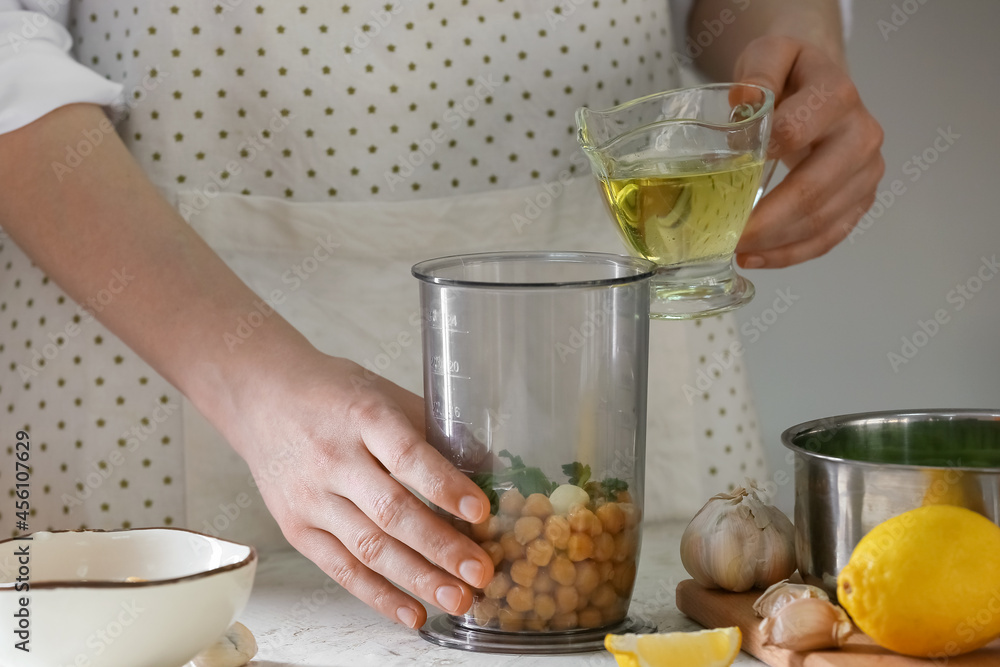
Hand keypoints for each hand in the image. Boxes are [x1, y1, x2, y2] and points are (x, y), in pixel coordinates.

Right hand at [223, 346, 494, 628]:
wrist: (261, 397)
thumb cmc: (334, 394)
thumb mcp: (385, 394)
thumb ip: (432, 430)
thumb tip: (489, 467)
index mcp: (363, 416)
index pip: (407, 455)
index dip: (445, 485)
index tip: (481, 511)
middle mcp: (334, 458)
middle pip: (391, 511)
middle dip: (441, 546)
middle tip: (481, 571)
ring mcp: (311, 497)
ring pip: (369, 548)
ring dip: (418, 578)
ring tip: (458, 598)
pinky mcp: (297, 528)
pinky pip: (342, 569)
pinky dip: (379, 596)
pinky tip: (414, 613)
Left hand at [733, 35, 884, 267]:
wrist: (819, 84)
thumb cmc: (790, 75)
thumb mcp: (770, 55)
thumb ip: (758, 72)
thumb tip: (745, 102)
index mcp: (837, 96)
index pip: (794, 133)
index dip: (755, 159)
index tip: (720, 179)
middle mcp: (861, 135)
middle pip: (812, 189)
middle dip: (765, 221)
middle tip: (725, 235)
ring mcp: (866, 172)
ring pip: (821, 221)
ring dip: (774, 243)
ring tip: (734, 250)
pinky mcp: (861, 199)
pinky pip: (829, 237)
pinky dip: (791, 254)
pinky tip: (757, 258)